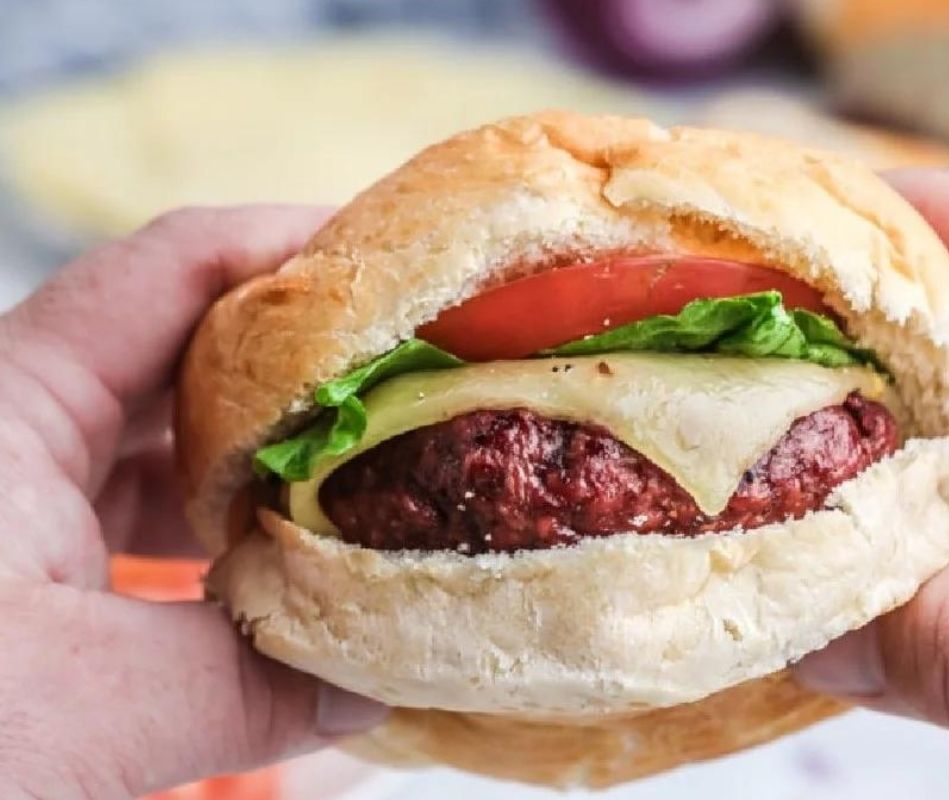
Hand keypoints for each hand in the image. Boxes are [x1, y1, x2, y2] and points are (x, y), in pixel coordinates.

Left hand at [0, 208, 388, 797]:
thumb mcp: (78, 709)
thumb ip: (244, 680)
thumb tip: (373, 684)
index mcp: (4, 405)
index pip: (167, 268)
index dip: (287, 243)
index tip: (395, 259)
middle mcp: (8, 431)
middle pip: (179, 347)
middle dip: (300, 356)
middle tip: (410, 372)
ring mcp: (12, 502)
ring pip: (161, 441)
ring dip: (264, 455)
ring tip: (367, 471)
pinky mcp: (16, 573)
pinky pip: (137, 519)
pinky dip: (216, 534)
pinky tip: (278, 568)